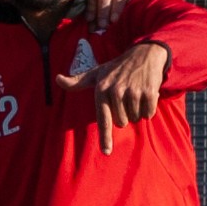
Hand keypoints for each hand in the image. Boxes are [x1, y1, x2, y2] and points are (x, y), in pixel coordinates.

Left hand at [52, 38, 170, 152]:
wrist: (144, 54)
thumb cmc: (117, 68)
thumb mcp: (96, 73)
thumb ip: (77, 81)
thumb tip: (57, 79)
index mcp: (101, 89)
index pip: (103, 119)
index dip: (105, 137)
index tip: (106, 152)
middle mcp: (116, 91)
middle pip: (121, 122)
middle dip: (125, 113)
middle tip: (125, 96)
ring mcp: (133, 92)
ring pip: (135, 119)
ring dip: (137, 110)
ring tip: (135, 93)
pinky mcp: (149, 92)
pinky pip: (148, 114)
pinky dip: (148, 108)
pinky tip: (146, 94)